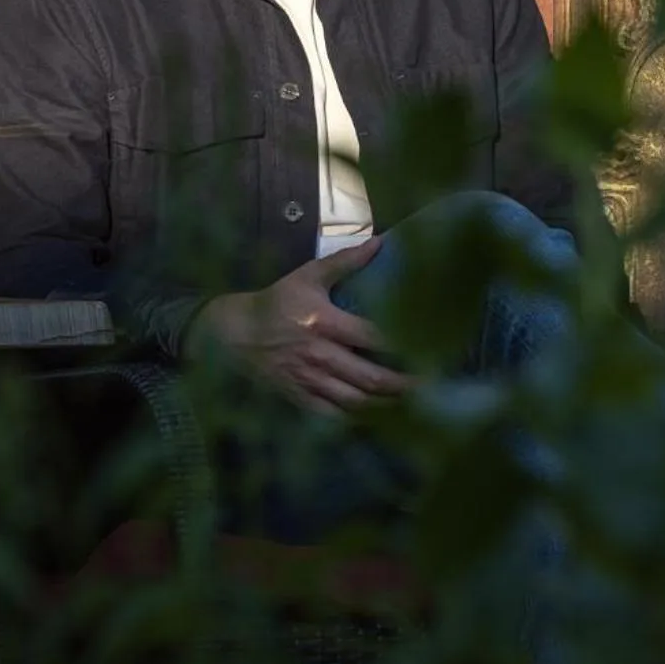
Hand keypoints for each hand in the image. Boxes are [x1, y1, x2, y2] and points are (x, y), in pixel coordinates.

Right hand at [185, 237, 411, 413]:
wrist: (233, 333)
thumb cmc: (276, 302)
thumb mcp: (307, 277)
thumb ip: (344, 262)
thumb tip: (379, 243)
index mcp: (323, 322)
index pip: (372, 337)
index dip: (403, 346)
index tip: (429, 349)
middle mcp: (318, 354)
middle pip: (370, 378)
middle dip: (404, 385)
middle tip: (431, 385)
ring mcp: (308, 380)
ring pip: (356, 402)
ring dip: (387, 405)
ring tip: (412, 403)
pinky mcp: (299, 397)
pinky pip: (334, 416)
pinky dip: (358, 420)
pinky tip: (377, 417)